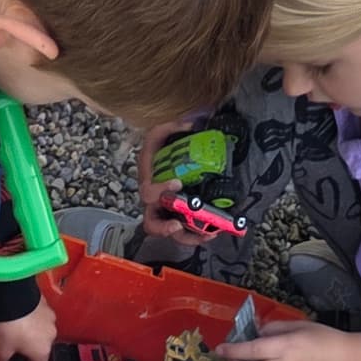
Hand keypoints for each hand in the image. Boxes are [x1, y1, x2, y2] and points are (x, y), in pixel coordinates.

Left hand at [0, 300, 57, 360]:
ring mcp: (49, 318)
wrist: (12, 296)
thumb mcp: (0, 348)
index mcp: (42, 351)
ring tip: (16, 326)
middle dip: (29, 347)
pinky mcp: (46, 304)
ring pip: (41, 330)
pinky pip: (40, 314)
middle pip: (40, 347)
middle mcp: (50, 336)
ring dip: (32, 330)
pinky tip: (20, 313)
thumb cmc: (9, 326)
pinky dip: (32, 316)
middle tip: (14, 343)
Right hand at [136, 115, 199, 238]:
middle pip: (152, 224)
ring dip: (189, 236)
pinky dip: (200, 234)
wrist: (169, 152)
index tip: (177, 183)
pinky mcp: (182, 216)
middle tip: (178, 226)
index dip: (160, 191)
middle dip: (165, 228)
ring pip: (172, 233)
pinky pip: (188, 231)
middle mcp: (156, 202)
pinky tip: (214, 231)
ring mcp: (169, 212)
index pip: (147, 193)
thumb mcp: (160, 131)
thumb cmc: (162, 145)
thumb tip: (191, 124)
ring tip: (207, 233)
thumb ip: (171, 126)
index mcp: (148, 182)